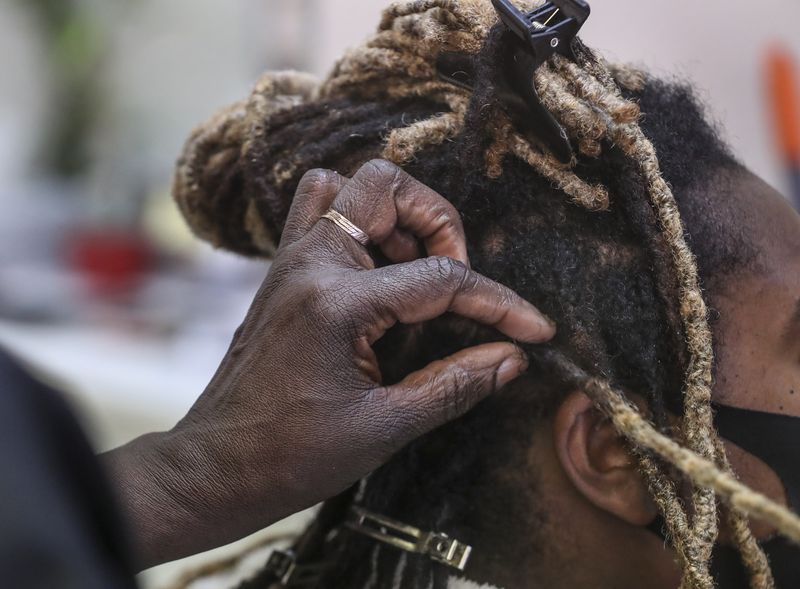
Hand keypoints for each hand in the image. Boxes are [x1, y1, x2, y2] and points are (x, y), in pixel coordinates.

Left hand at [104, 160, 554, 568]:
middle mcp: (310, 264)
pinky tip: (380, 271)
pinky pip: (319, 211)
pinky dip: (358, 221)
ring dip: (394, 212)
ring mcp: (290, 262)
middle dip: (439, 221)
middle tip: (457, 276)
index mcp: (338, 302)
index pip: (442, 279)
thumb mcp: (386, 427)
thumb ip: (455, 384)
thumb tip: (511, 358)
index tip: (533, 329)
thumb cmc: (291, 456)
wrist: (216, 467)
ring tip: (418, 267)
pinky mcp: (282, 273)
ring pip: (346, 185)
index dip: (499, 303)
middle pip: (385, 184)